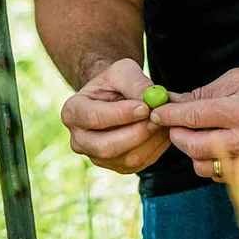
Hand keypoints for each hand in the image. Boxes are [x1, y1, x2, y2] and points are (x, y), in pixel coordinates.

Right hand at [61, 58, 175, 174]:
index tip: (145, 107)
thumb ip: (136, 83)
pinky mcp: (117, 166)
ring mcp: (97, 157)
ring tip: (165, 120)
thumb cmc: (116, 82)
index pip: (94, 117)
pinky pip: (141, 163)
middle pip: (107, 146)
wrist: (116, 97)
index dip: (121, 114)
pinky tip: (163, 130)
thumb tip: (151, 101)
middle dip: (137, 133)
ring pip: (127, 158)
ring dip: (151, 140)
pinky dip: (156, 147)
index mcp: (72, 112)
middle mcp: (79, 140)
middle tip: (159, 118)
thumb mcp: (123, 71)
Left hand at [149, 66, 238, 184]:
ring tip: (196, 135)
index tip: (155, 113)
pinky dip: (213, 163)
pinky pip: (222, 176)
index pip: (193, 116)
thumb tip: (172, 102)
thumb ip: (205, 93)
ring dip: (192, 151)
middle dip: (176, 135)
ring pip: (204, 166)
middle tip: (172, 125)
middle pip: (193, 146)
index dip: (168, 115)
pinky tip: (218, 146)